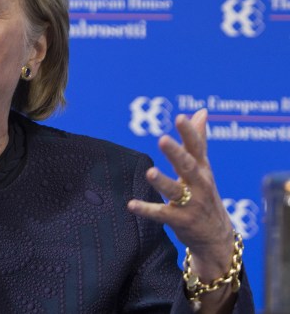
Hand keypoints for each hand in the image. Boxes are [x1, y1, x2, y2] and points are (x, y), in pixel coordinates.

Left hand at [127, 109, 234, 280]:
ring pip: (176, 191)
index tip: (180, 118)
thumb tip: (201, 112)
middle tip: (163, 139)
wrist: (217, 236)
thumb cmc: (206, 194)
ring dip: (163, 181)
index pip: (197, 148)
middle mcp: (199, 184)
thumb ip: (199, 140)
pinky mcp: (181, 221)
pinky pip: (162, 214)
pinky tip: (131, 204)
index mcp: (202, 169)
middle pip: (188, 166)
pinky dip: (147, 209)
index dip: (189, 133)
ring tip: (150, 172)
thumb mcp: (204, 168)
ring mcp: (191, 204)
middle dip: (176, 154)